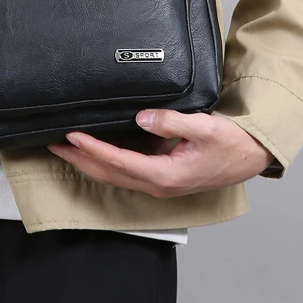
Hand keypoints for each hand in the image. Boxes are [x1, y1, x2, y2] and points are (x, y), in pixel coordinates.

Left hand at [47, 109, 274, 197]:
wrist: (250, 157)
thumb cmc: (231, 144)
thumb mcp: (204, 128)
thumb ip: (171, 122)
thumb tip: (142, 118)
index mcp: (165, 176)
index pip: (118, 162)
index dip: (92, 148)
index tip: (71, 135)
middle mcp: (157, 185)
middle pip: (108, 173)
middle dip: (79, 159)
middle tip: (52, 145)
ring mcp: (158, 183)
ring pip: (114, 174)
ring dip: (88, 161)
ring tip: (65, 146)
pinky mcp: (161, 177)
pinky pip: (126, 170)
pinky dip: (105, 160)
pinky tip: (94, 148)